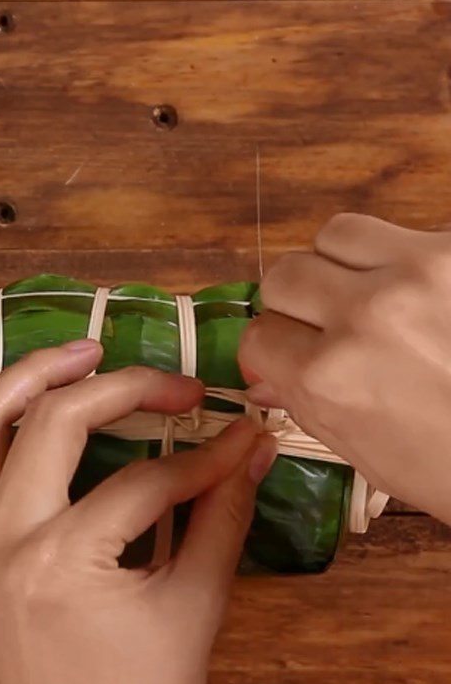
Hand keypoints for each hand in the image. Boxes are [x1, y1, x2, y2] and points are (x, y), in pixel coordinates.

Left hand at [0, 341, 277, 683]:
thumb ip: (222, 519)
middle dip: (121, 388)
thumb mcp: (194, 611)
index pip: (149, 480)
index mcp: (67, 561)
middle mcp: (3, 539)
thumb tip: (251, 448)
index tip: (239, 436)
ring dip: (24, 377)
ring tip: (77, 353)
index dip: (205, 455)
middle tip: (167, 379)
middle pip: (55, 425)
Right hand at [239, 212, 450, 522]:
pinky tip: (426, 297)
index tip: (288, 357)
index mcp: (330, 377)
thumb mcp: (364, 450)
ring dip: (341, 265)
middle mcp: (364, 315)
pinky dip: (401, 262)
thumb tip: (265, 371)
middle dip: (294, 303)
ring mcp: (420, 274)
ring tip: (370, 294)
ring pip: (335, 234)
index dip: (271, 350)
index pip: (258, 335)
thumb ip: (304, 400)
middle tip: (324, 324)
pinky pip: (404, 233)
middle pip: (284, 274)